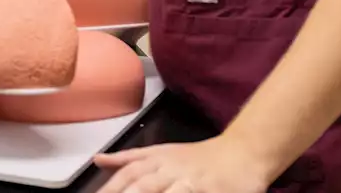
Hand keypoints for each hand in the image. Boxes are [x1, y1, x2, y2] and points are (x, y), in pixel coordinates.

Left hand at [94, 138, 270, 192]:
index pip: (128, 172)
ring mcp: (190, 180)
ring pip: (163, 189)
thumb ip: (128, 158)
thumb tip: (98, 160)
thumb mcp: (160, 152)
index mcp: (156, 159)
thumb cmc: (199, 157)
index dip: (111, 187)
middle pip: (141, 184)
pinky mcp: (209, 190)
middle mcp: (170, 168)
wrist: (243, 151)